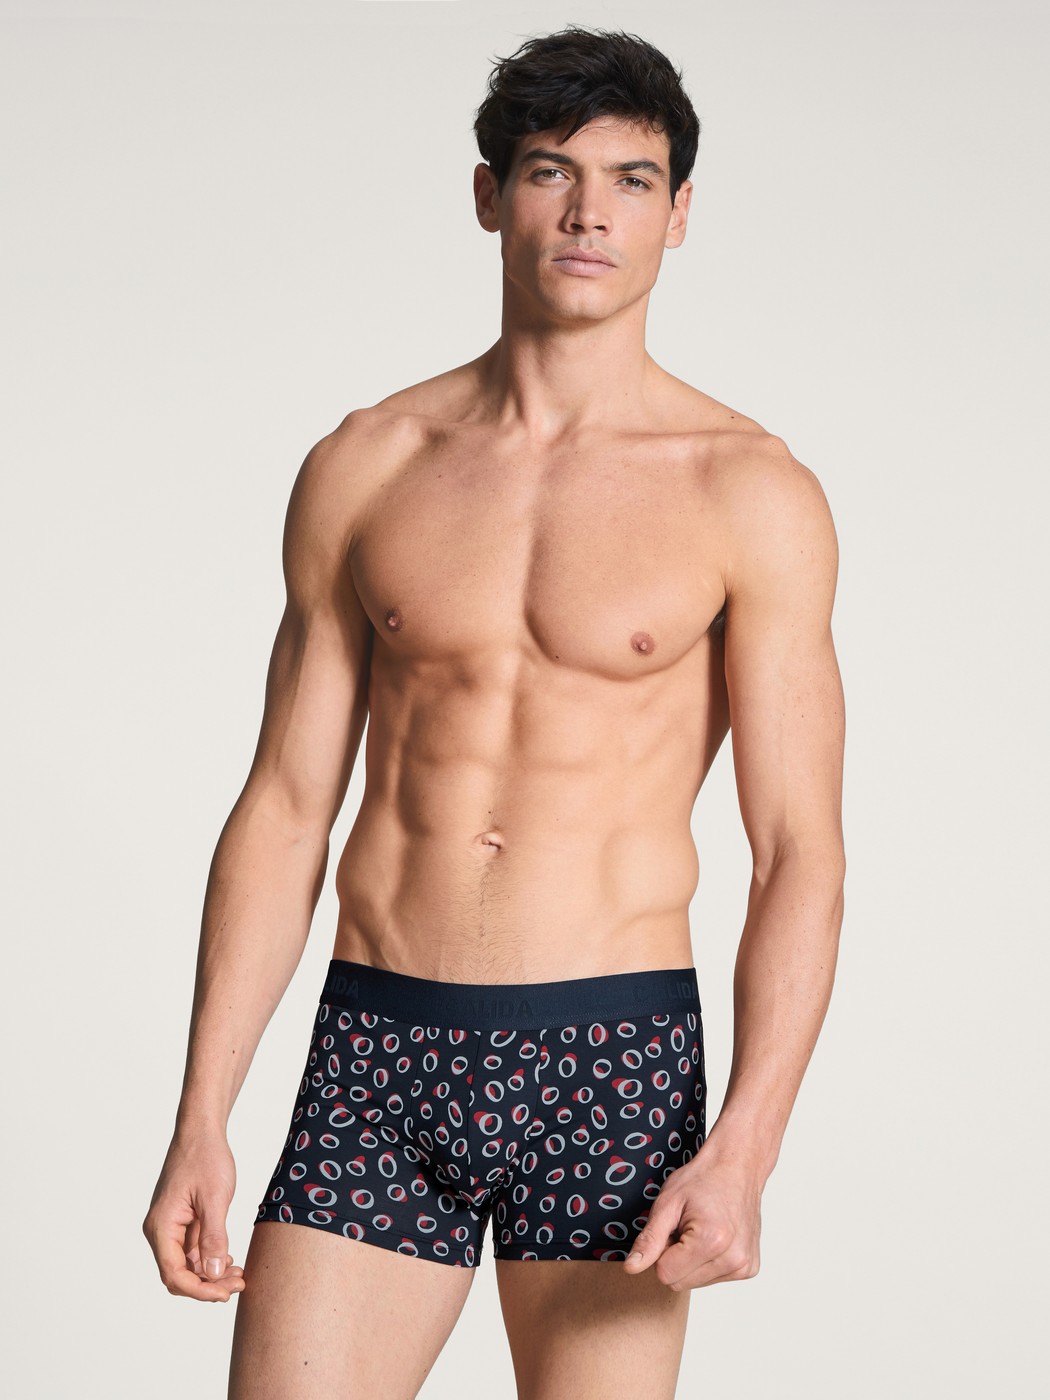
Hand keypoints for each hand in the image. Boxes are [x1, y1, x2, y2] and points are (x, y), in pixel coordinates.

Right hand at [142, 1132, 246, 1301]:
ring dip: (210, 1274)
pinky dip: (209, 1259)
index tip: (225, 1294)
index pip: (174, 1274)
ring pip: (186, 1265)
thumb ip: (214, 1237)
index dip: (199, 1291)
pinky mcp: (181, 1222)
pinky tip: (229, 1260)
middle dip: (207, 1285)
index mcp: (161, 1227)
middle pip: (179, 1275)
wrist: (201, 1131)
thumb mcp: (215, 1198)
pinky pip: (191, 1251)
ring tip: (239, 1274)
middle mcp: (160, 1231)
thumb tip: (213, 1275)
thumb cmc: (206, 1157)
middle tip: (239, 1284)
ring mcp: (170, 1227)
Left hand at [622, 1145, 762, 1290]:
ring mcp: (744, 1266)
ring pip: (696, 1283)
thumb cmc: (703, 1179)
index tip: (672, 1228)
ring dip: (691, 1261)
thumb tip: (631, 1268)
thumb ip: (649, 1239)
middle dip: (675, 1258)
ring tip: (699, 1230)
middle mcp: (733, 1259)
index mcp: (712, 1241)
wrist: (737, 1166)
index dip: (661, 1251)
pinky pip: (713, 1278)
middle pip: (680, 1283)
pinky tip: (714, 1237)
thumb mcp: (667, 1203)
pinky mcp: (749, 1268)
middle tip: (684, 1228)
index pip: (665, 1274)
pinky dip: (707, 1262)